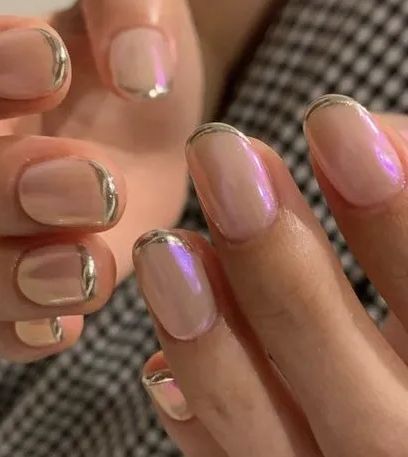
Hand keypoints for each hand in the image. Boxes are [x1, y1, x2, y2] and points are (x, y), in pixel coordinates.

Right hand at [0, 0, 201, 361]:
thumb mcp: (135, 11)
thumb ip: (129, 8)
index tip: (50, 65)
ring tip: (88, 267)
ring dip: (10, 278)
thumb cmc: (132, 61)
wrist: (153, 122)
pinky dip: (22, 333)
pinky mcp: (27, 288)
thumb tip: (141, 66)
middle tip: (91, 186)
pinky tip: (66, 327)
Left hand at [134, 97, 407, 455]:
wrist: (403, 429)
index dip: (395, 214)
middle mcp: (401, 445)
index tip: (333, 119)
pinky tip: (159, 364)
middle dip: (277, 262)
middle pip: (341, 375)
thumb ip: (403, 218)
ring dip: (209, 340)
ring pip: (266, 434)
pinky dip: (195, 417)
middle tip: (220, 154)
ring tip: (162, 246)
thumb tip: (370, 133)